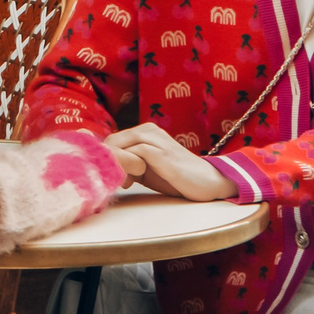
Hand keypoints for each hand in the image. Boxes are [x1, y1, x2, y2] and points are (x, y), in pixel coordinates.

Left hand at [101, 124, 235, 201]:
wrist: (208, 181)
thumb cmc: (175, 177)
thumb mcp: (146, 169)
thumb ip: (128, 164)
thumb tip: (105, 169)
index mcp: (144, 132)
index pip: (112, 140)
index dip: (107, 159)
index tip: (112, 177)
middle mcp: (149, 130)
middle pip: (113, 140)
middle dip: (109, 161)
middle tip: (116, 181)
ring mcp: (156, 140)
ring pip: (121, 143)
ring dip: (117, 164)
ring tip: (124, 182)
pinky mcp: (163, 152)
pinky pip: (137, 152)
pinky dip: (128, 166)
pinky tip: (133, 182)